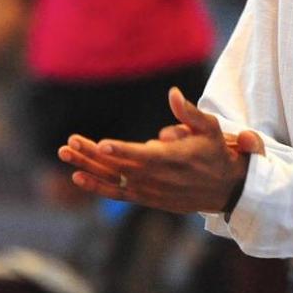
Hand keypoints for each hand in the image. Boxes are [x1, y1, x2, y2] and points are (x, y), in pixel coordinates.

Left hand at [58, 86, 264, 212]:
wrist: (226, 189)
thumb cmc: (217, 152)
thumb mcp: (211, 128)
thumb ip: (189, 112)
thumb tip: (172, 93)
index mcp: (175, 159)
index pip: (144, 155)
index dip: (123, 151)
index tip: (102, 145)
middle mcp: (160, 178)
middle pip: (121, 167)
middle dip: (93, 155)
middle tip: (69, 143)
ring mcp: (152, 191)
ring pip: (114, 179)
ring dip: (88, 167)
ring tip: (65, 153)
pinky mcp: (148, 199)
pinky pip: (118, 193)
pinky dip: (98, 187)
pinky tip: (78, 177)